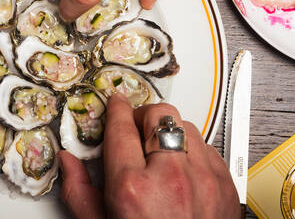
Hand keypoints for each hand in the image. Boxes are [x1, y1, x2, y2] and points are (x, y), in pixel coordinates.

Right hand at [59, 94, 238, 218]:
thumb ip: (79, 191)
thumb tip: (68, 163)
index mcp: (133, 188)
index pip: (121, 127)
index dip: (116, 109)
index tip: (115, 103)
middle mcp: (171, 178)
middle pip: (159, 115)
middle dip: (144, 116)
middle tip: (136, 128)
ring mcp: (204, 179)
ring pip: (187, 126)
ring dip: (170, 132)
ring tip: (159, 151)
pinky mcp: (226, 185)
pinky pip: (209, 148)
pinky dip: (193, 151)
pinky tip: (181, 169)